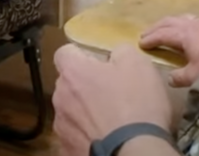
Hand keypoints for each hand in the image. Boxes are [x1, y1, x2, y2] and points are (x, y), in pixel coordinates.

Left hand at [53, 44, 174, 155]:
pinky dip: (87, 135)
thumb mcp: (139, 65)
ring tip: (110, 120)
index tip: (99, 63)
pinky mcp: (66, 149)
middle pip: (68, 83)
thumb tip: (115, 55)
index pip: (64, 53)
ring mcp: (61, 126)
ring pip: (70, 110)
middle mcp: (60, 97)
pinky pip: (75, 135)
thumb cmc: (136, 105)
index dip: (81, 55)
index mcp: (73, 72)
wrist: (133, 153)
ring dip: (84, 112)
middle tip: (111, 93)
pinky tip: (105, 138)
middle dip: (85, 85)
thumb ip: (121, 52)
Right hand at [139, 15, 198, 87]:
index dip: (150, 39)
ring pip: (183, 18)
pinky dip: (185, 24)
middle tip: (146, 34)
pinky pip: (195, 20)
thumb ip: (179, 76)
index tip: (140, 44)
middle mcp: (194, 25)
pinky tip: (189, 29)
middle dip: (156, 28)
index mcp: (185, 34)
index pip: (162, 34)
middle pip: (170, 22)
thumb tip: (170, 77)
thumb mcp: (195, 77)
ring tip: (164, 29)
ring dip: (170, 23)